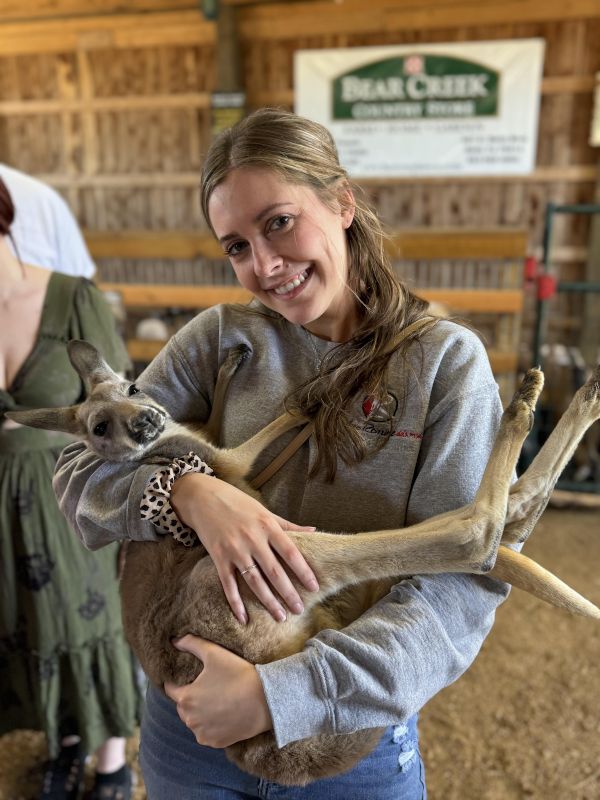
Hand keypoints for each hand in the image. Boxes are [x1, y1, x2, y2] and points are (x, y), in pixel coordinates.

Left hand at [164, 635, 271, 747]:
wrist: (265, 700)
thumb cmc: (238, 674)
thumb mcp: (214, 653)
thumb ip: (191, 644)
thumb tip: (174, 640)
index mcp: (186, 698)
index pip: (170, 689)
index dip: (177, 682)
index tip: (189, 677)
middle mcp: (190, 719)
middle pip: (182, 706)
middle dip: (190, 697)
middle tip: (208, 687)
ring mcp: (202, 733)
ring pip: (194, 720)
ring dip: (199, 712)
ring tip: (217, 700)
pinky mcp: (215, 742)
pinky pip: (206, 733)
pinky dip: (211, 725)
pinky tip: (223, 714)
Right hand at [171, 472, 318, 623]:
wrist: (203, 497)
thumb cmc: (237, 503)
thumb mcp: (264, 511)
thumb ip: (288, 525)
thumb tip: (314, 530)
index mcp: (267, 526)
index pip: (290, 552)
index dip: (303, 571)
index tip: (314, 587)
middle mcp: (252, 539)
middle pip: (274, 571)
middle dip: (288, 593)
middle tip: (300, 609)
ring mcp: (234, 550)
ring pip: (254, 581)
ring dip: (268, 602)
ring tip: (280, 617)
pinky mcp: (218, 557)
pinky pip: (228, 584)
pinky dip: (236, 603)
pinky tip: (244, 619)